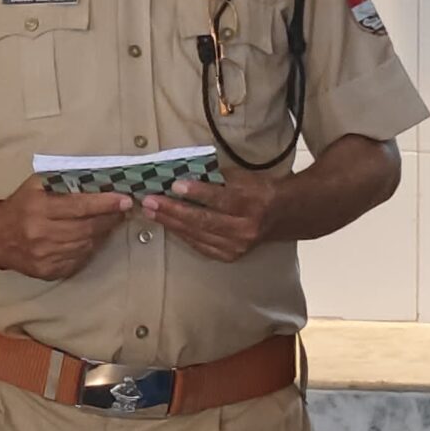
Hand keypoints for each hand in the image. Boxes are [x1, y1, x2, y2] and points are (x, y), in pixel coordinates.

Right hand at [0, 175, 130, 280]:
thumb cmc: (20, 206)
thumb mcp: (35, 186)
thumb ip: (63, 180)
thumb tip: (99, 180)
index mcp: (38, 209)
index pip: (79, 207)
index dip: (105, 204)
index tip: (124, 200)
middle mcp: (41, 234)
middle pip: (87, 228)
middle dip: (110, 218)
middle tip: (122, 210)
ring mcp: (45, 256)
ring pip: (86, 245)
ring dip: (102, 233)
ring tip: (108, 222)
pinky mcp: (48, 271)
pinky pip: (79, 259)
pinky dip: (89, 248)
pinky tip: (90, 238)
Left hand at [140, 172, 285, 262]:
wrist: (279, 215)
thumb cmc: (256, 190)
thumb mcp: (241, 177)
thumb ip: (215, 178)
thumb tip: (182, 175)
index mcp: (250, 203)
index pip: (219, 199)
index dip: (196, 192)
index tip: (174, 185)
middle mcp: (244, 228)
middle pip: (203, 220)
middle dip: (173, 210)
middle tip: (149, 201)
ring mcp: (237, 245)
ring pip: (198, 235)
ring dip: (170, 222)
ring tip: (150, 212)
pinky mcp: (230, 256)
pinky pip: (199, 246)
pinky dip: (181, 234)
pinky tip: (166, 224)